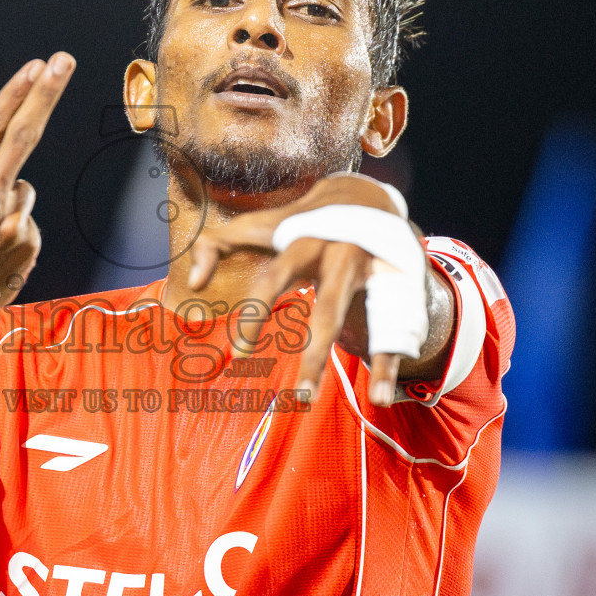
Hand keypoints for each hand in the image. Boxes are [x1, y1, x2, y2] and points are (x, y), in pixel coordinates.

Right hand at [0, 53, 75, 358]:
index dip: (14, 94)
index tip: (37, 66)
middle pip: (23, 136)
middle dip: (46, 94)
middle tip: (64, 59)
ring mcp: (8, 223)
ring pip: (24, 184)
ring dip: (8, 196)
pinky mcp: (27, 244)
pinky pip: (29, 214)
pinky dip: (16, 223)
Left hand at [186, 173, 435, 407]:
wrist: (363, 192)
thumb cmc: (299, 220)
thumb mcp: (258, 226)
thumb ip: (216, 244)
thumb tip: (194, 281)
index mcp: (305, 240)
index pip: (273, 280)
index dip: (254, 317)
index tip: (238, 355)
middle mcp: (343, 254)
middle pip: (329, 310)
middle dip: (316, 355)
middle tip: (298, 400)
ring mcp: (375, 269)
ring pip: (379, 319)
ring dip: (378, 362)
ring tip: (374, 403)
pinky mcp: (399, 281)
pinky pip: (401, 325)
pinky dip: (394, 360)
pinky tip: (385, 396)